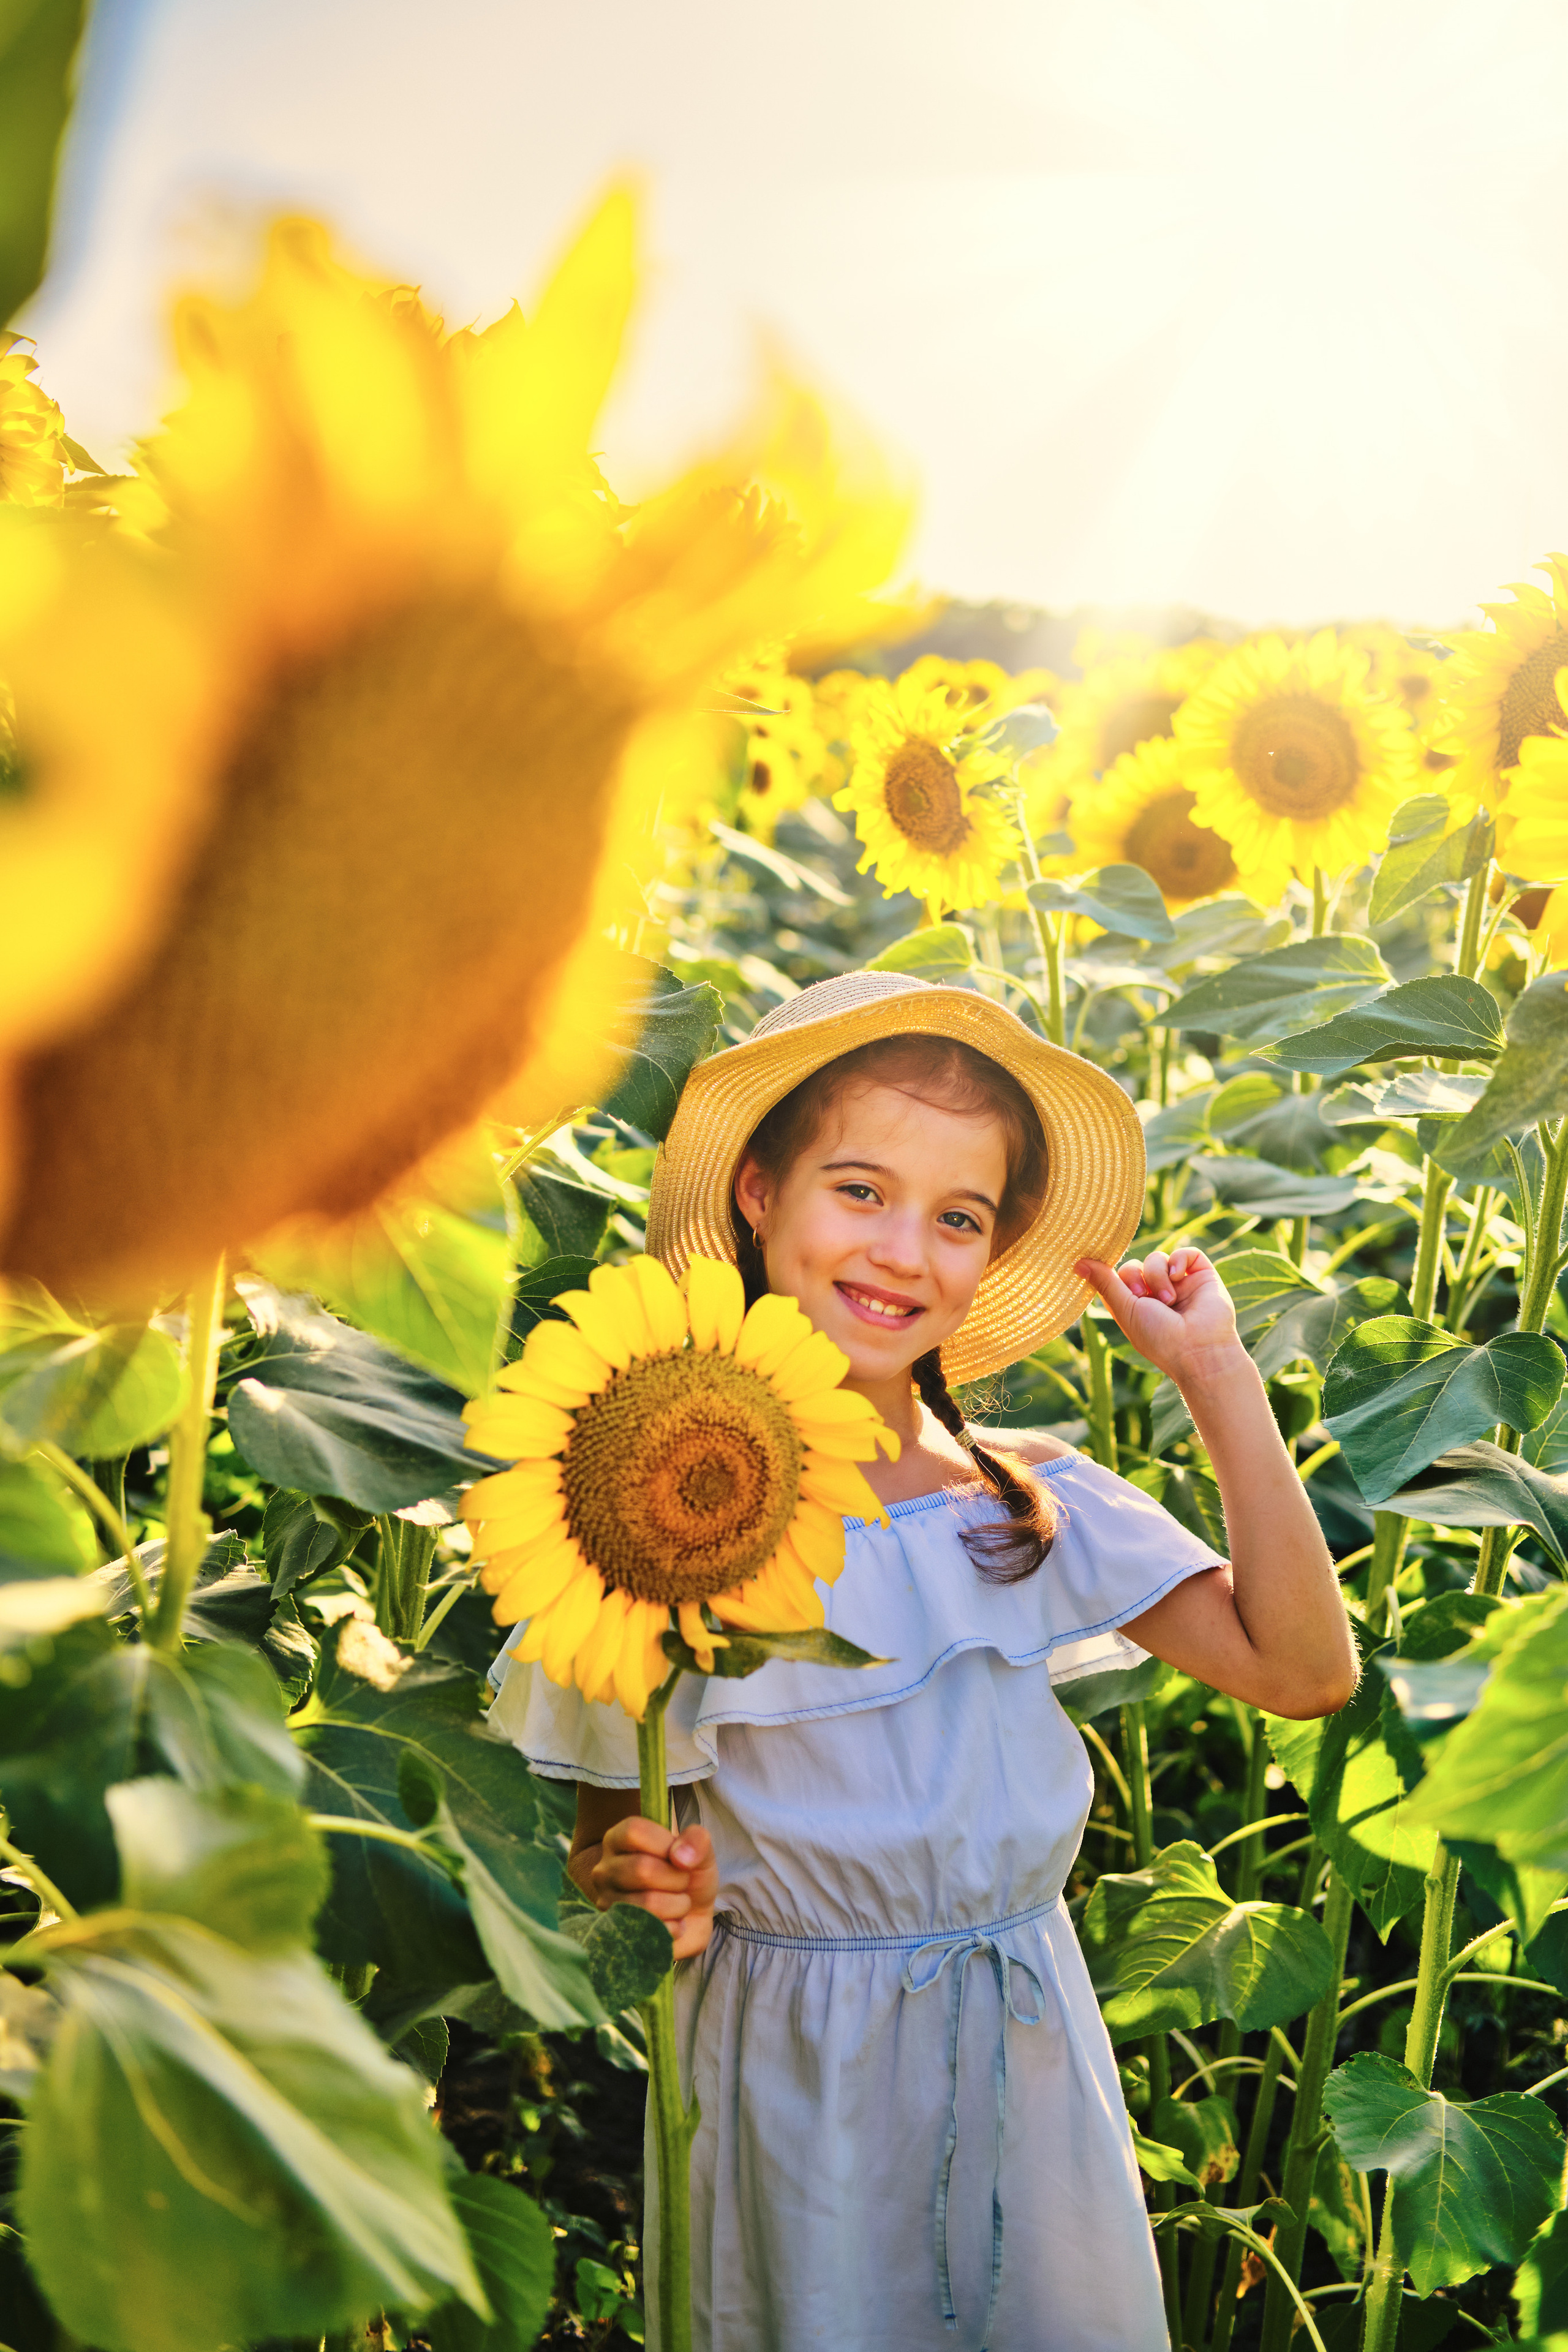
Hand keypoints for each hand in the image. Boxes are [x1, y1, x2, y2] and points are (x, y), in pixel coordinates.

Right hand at [575, 1815, 717, 1960]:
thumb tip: (680, 1857)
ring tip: (679, 1903)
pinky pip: (651, 1931)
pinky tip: (672, 1922)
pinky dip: (674, 1927)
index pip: (634, 1831)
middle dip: (677, 1879)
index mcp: (618, 1840)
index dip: (665, 1844)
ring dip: (678, 1905)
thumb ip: (697, 1841)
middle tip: (682, 1883)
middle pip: (642, 1869)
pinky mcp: (616, 1934)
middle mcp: (604, 1870)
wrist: (693, 1918)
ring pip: (648, 1902)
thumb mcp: (701, 1852)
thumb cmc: (689, 1877)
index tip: (679, 1856)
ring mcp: (606, 1904)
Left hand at [1074, 1247, 1245, 1388]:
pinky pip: (1186, 1252)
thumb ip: (1105, 1283)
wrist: (1199, 1350)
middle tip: (1145, 1297)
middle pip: (1136, 1265)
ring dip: (1157, 1276)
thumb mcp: (1126, 1309)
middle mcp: (1157, 1294)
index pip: (1119, 1276)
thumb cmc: (1159, 1337)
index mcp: (1137, 1306)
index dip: (1117, 1278)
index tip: (1125, 1290)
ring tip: (1169, 1300)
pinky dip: (1179, 1259)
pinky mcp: (1202, 1276)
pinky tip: (1178, 1276)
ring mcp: (1180, 1284)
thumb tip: (1077, 1262)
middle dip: (1137, 1277)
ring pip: (1158, 1257)